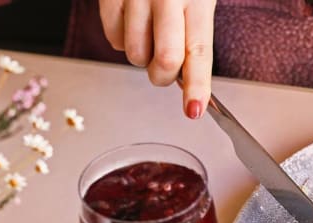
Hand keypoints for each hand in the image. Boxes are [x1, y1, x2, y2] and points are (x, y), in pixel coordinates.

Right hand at [100, 0, 215, 118]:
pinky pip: (113, 38)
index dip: (198, 86)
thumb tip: (188, 81)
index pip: (199, 52)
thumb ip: (194, 36)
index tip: (194, 110)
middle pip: (165, 60)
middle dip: (164, 77)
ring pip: (134, 55)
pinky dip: (123, 40)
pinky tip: (133, 22)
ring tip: (149, 35)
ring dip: (142, 58)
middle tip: (164, 69)